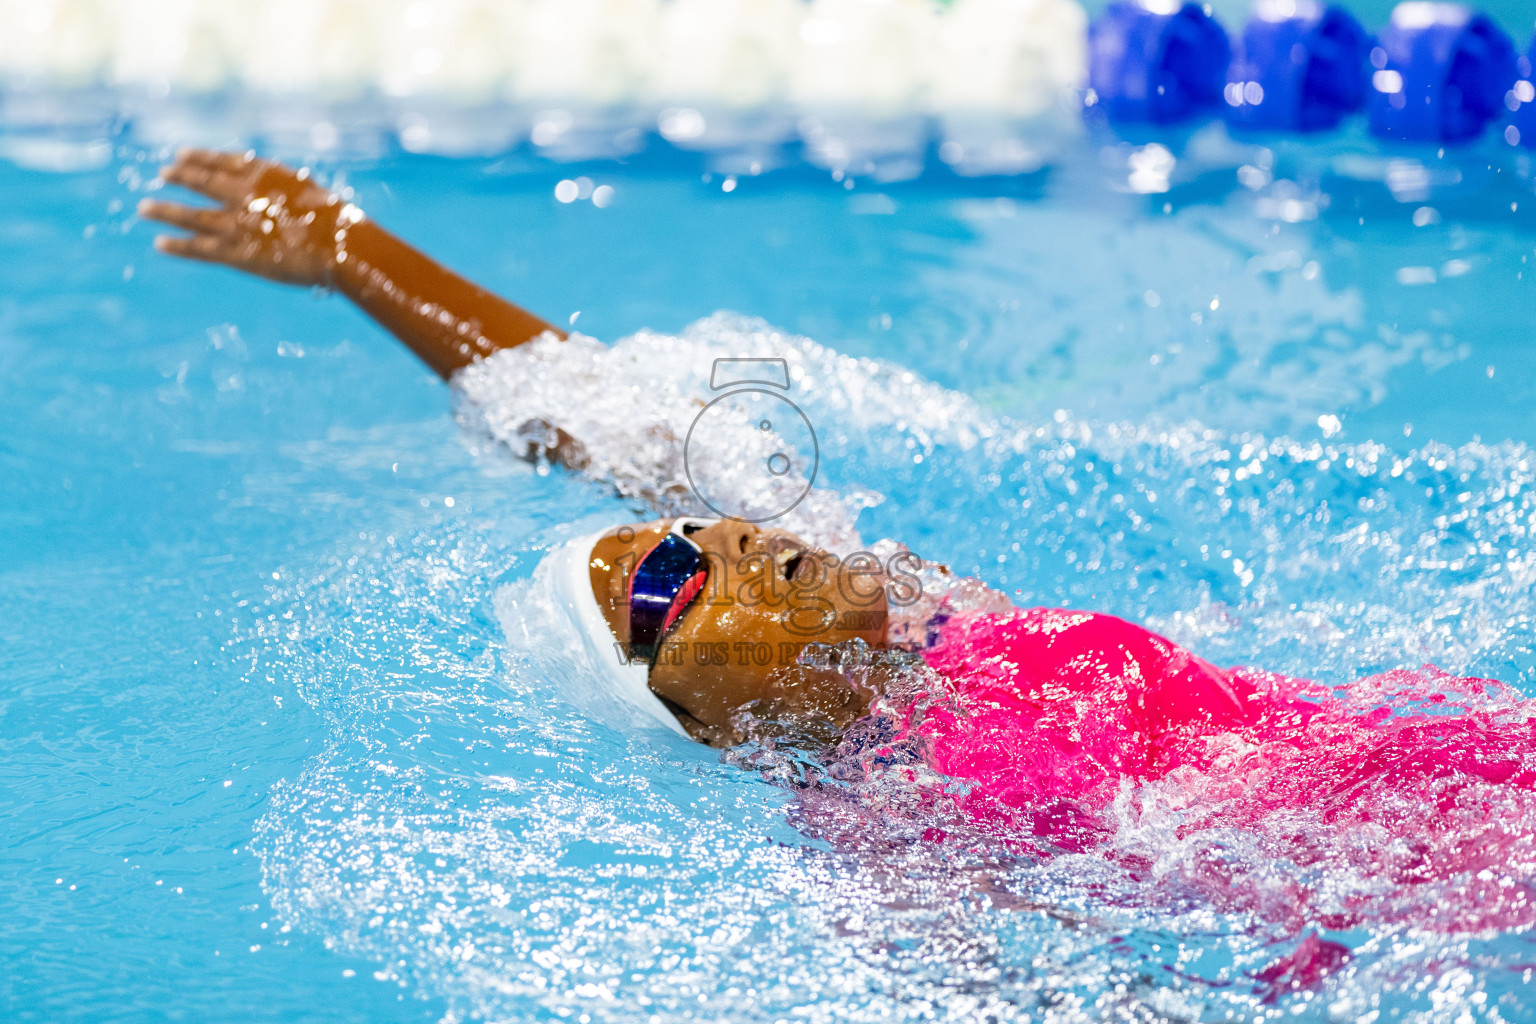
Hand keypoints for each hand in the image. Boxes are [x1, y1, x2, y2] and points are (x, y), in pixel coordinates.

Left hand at [139, 149, 356, 287]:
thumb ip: (288, 194)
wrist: (341, 247)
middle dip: (180, 177)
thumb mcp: (313, 196)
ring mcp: (237, 223)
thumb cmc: (339, 223)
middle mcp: (244, 194)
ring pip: (191, 215)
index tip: (181, 154)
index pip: (224, 161)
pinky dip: (178, 246)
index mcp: (265, 174)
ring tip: (144, 208)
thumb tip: (281, 198)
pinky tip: (159, 243)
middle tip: (162, 175)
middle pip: (203, 182)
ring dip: (165, 210)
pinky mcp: (236, 253)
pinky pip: (199, 248)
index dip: (200, 157)